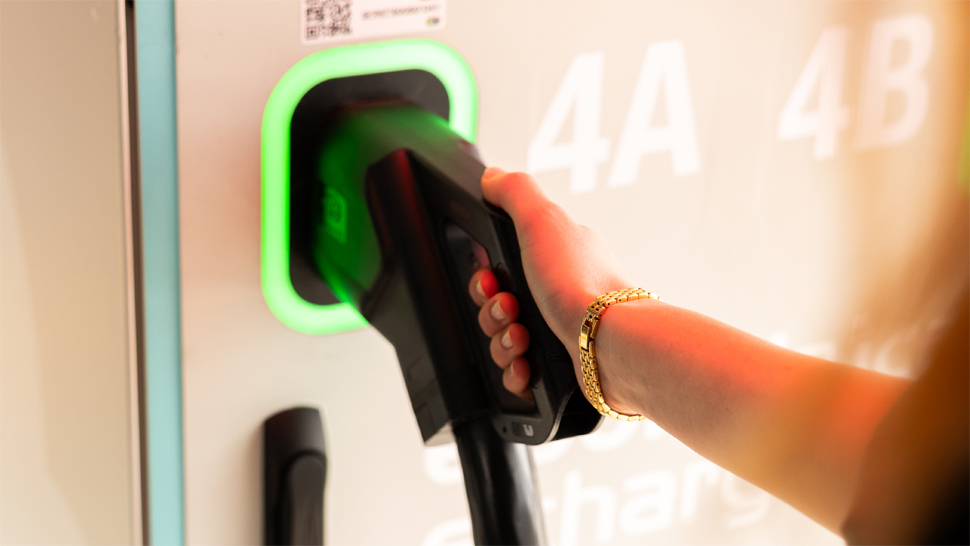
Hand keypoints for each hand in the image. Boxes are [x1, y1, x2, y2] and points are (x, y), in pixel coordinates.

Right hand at [467, 167, 632, 405]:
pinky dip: (517, 372)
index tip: (491, 278)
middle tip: (509, 309)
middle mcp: (558, 293)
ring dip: (502, 342)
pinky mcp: (562, 366)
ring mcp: (560, 330)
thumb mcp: (543, 220)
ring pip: (505, 341)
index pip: (502, 266)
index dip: (486, 276)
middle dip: (492, 311)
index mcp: (555, 258)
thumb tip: (493, 176)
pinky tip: (526, 365)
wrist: (612, 343)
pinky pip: (521, 373)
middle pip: (498, 305)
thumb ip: (514, 193)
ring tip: (521, 338)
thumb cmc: (583, 285)